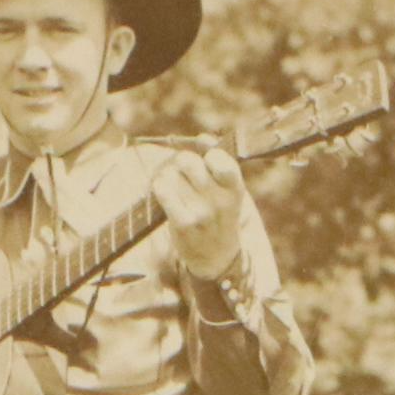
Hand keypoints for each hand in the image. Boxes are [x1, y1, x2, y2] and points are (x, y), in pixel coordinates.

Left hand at [153, 147, 245, 279]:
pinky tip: (164, 192)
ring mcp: (201, 213)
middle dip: (181, 162)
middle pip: (188, 162)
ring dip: (168, 175)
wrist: (216, 257)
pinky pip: (162, 190)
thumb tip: (203, 137)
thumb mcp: (228, 190)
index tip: (206, 163)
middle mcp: (219, 200)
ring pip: (171, 174)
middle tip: (182, 171)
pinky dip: (159, 187)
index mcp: (235, 189)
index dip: (207, 155)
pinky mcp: (182, 223)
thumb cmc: (220, 215)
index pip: (219, 158)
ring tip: (174, 186)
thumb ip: (219, 161)